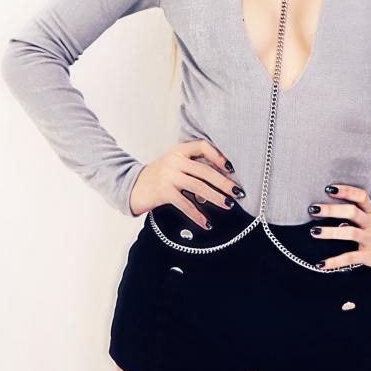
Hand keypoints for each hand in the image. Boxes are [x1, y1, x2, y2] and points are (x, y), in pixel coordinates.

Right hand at [128, 139, 245, 228]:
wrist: (132, 186)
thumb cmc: (159, 176)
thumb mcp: (175, 164)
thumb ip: (194, 166)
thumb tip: (223, 181)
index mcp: (179, 150)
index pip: (203, 146)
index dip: (218, 155)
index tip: (231, 168)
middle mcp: (174, 160)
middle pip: (205, 170)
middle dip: (224, 182)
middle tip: (238, 192)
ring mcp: (168, 176)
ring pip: (198, 187)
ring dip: (216, 198)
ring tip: (228, 205)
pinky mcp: (164, 192)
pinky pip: (186, 205)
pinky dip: (198, 216)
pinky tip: (207, 224)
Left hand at [308, 184, 370, 272]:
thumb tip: (368, 193)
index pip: (360, 195)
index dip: (344, 190)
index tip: (329, 188)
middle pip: (351, 211)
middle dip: (330, 209)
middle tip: (312, 208)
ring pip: (349, 232)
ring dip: (329, 232)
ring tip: (314, 231)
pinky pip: (351, 258)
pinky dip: (335, 262)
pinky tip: (322, 264)